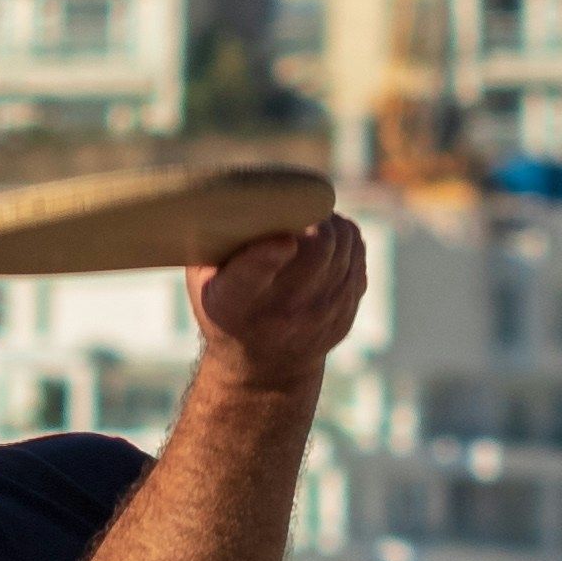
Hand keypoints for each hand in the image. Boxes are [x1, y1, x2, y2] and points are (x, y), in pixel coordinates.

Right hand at [190, 212, 365, 388]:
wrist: (262, 368)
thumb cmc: (227, 308)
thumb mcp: (204, 282)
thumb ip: (216, 243)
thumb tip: (242, 192)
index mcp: (233, 304)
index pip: (251, 277)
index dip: (268, 255)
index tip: (282, 238)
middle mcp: (280, 316)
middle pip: (318, 249)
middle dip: (314, 215)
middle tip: (301, 205)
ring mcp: (320, 319)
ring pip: (344, 247)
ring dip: (332, 223)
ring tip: (312, 219)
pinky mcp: (344, 316)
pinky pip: (357, 259)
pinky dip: (346, 240)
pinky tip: (329, 239)